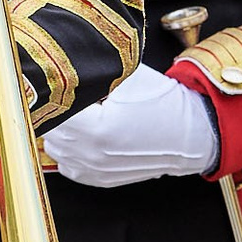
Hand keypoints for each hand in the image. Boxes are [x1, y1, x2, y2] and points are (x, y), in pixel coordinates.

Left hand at [43, 65, 220, 188]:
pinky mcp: (99, 179)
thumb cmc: (163, 103)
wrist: (191, 133)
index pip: (53, 109)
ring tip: (75, 114)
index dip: (52, 92)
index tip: (55, 81)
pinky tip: (81, 134)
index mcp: (97, 128)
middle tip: (65, 93)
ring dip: (59, 130)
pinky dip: (68, 150)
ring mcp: (95, 170)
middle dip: (55, 109)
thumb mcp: (129, 75)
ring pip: (54, 148)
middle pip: (50, 129)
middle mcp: (92, 154)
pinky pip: (66, 165)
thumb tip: (67, 62)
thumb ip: (96, 69)